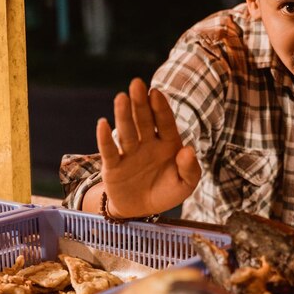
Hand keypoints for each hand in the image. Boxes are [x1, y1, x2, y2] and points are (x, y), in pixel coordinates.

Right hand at [96, 78, 200, 217]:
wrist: (141, 210)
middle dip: (140, 103)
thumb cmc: (165, 192)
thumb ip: (190, 169)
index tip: (155, 93)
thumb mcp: (184, 185)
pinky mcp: (113, 166)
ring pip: (126, 132)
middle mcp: (146, 143)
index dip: (160, 108)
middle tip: (136, 83)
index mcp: (167, 143)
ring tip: (121, 97)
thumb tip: (187, 150)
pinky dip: (104, 138)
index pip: (164, 123)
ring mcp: (129, 153)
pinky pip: (109, 151)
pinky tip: (102, 124)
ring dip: (123, 115)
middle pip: (143, 120)